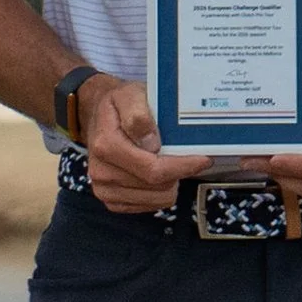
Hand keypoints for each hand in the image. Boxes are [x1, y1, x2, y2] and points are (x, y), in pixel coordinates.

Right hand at [77, 75, 207, 215]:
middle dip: (178, 173)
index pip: (153, 169)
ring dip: (169, 183)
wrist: (97, 117)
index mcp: (106, 146)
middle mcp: (102, 172)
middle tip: (185, 155)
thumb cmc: (118, 105)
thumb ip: (138, 115)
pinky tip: (156, 174)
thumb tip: (151, 142)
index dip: (183, 166)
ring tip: (166, 161)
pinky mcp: (111, 201)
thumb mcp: (129, 95)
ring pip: (157, 200)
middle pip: (158, 186)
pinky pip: (148, 206)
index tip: (203, 159)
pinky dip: (158, 192)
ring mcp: (105, 189)